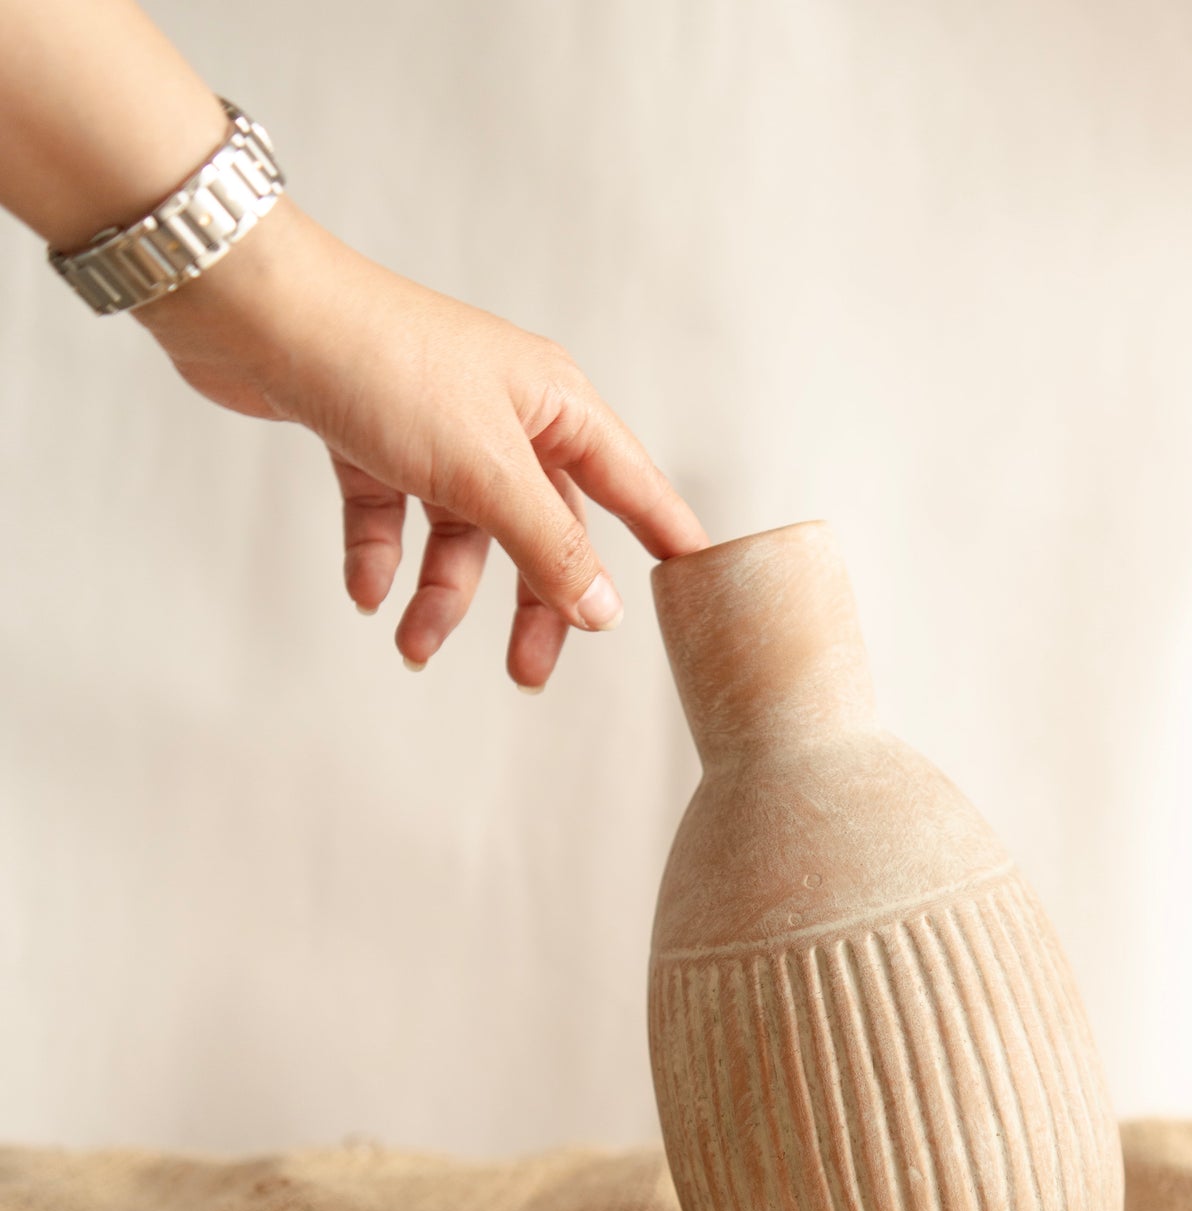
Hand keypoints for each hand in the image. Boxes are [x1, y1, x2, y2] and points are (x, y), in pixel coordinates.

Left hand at [135, 198, 707, 686]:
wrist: (252, 313)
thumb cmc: (383, 364)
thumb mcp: (485, 470)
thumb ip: (549, 546)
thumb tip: (603, 609)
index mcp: (556, 408)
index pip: (632, 487)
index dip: (664, 540)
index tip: (697, 592)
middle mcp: (507, 418)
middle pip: (542, 531)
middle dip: (530, 603)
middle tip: (525, 673)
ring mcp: (439, 430)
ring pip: (462, 535)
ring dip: (439, 593)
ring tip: (412, 643)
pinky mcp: (374, 439)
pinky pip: (392, 518)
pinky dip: (381, 558)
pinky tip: (366, 592)